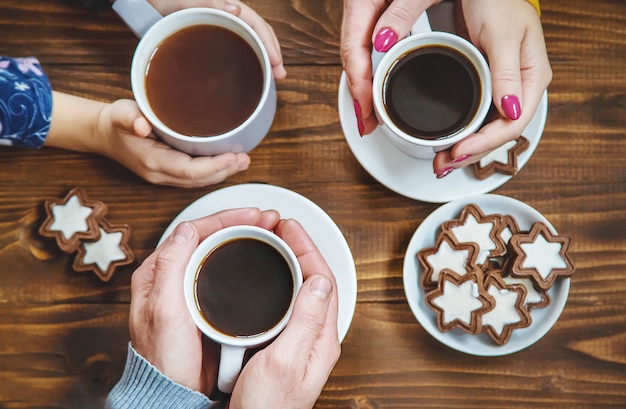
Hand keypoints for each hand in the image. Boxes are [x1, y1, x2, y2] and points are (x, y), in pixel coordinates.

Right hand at [97, 99, 250, 187]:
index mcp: (152, 162)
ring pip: (198, 182)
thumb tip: (140, 124)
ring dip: (221, 174)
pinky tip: (225, 163)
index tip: (233, 156)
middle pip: (199, 180)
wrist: (102, 134)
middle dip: (224, 172)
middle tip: (245, 159)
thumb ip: (130, 119)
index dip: (215, 166)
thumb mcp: (120, 114)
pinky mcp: (167, 173)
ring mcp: (163, 177)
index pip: (190, 170)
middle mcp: (160, 174)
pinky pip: (193, 178)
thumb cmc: (114, 122)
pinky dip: (212, 173)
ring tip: (242, 162)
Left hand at [129, 208, 280, 394]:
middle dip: (240, 223)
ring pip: (219, 251)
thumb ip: (170, 267)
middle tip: (269, 220)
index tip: (254, 215)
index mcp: (158, 272)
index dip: (227, 218)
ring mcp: (189, 289)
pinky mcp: (204, 303)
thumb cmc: (163, 358)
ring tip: (269, 233)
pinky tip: (259, 259)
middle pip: (209, 236)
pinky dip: (243, 260)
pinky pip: (225, 271)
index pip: (194, 230)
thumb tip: (186, 229)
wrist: (173, 391)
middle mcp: (172, 276)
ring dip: (244, 238)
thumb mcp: (163, 310)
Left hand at [148, 0, 285, 78]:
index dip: (270, 45)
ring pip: (251, 42)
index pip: (257, 25)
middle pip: (259, 34)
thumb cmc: (166, 0)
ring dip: (264, 58)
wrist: (148, 4)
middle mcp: (229, 16)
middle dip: (273, 54)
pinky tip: (250, 74)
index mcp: (227, 7)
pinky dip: (248, 60)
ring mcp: (223, 27)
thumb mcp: (185, 1)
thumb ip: (209, 3)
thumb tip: (236, 10)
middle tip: (280, 76)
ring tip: (272, 78)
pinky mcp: (215, 38)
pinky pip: (237, 48)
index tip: (276, 64)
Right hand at [228, 218, 340, 408]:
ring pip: (302, 291)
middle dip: (301, 249)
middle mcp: (316, 337)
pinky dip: (280, 283)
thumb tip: (320, 280)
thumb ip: (305, 320)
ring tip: (275, 243)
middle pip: (315, 281)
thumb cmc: (268, 408)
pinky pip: (289, 304)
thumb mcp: (285, 361)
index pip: (323, 281)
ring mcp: (300, 341)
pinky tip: (265, 278)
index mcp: (321, 339)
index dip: (308, 250)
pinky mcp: (284, 346)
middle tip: (282, 228)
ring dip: (292, 263)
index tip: (290, 229)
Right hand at [341, 0, 439, 135]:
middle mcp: (362, 10)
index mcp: (362, 2)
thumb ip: (400, 10)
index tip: (366, 112)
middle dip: (359, 95)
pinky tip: (379, 87)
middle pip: (354, 60)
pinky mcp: (381, 17)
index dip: (359, 85)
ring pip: (361, 57)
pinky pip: (371, 50)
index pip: (353, 52)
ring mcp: (370, 14)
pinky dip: (374, 72)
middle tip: (367, 125)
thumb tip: (381, 43)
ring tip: (371, 115)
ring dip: (365, 88)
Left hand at [432, 0, 551, 175]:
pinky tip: (448, 142)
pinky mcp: (486, 84)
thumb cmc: (497, 1)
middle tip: (441, 166)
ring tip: (441, 162)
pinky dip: (462, 132)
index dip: (484, 144)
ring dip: (464, 147)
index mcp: (531, 78)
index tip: (458, 152)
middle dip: (470, 153)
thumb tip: (510, 110)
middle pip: (498, 133)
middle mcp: (519, 87)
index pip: (512, 124)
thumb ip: (506, 72)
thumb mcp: (501, 35)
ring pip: (487, 128)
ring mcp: (502, 88)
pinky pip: (477, 116)